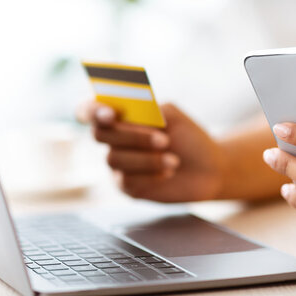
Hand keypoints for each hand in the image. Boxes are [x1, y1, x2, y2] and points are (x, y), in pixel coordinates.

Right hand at [77, 101, 225, 201]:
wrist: (208, 168)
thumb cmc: (188, 137)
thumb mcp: (172, 115)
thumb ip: (149, 109)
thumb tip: (129, 112)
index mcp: (119, 115)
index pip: (88, 110)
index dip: (91, 111)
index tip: (110, 114)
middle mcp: (112, 139)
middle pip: (100, 134)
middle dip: (132, 136)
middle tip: (165, 140)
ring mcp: (116, 163)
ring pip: (114, 159)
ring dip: (147, 158)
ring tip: (174, 160)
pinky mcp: (125, 186)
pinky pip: (126, 180)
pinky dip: (150, 174)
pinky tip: (169, 172)